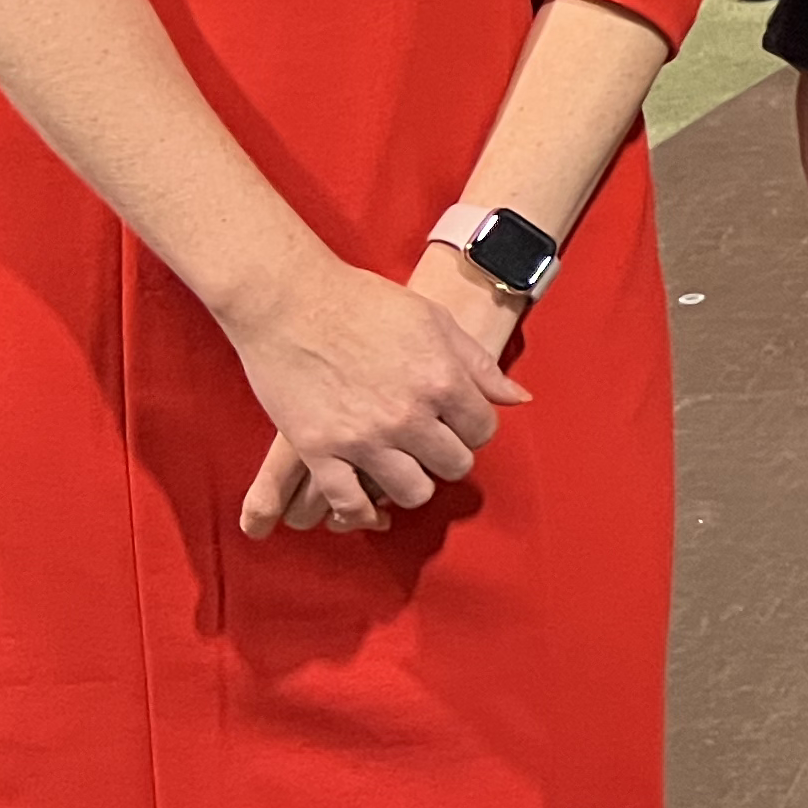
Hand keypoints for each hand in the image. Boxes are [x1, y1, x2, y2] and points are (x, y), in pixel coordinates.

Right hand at [222, 246, 527, 538]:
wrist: (289, 298)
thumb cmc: (363, 302)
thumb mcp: (434, 320)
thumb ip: (478, 364)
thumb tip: (518, 399)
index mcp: (441, 379)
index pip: (482, 430)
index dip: (472, 426)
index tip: (454, 421)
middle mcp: (407, 414)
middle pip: (454, 465)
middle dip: (446, 454)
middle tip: (429, 442)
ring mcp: (363, 437)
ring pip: (413, 492)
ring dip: (412, 482)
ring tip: (401, 464)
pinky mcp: (319, 450)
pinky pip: (350, 503)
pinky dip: (361, 508)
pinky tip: (363, 495)